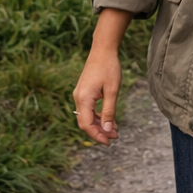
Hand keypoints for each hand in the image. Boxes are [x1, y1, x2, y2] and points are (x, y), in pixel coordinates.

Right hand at [73, 8, 130, 143]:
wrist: (103, 50)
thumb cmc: (109, 68)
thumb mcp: (112, 90)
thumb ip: (109, 111)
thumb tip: (108, 130)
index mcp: (84, 98)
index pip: (86, 124)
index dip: (97, 135)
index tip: (109, 142)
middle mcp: (78, 98)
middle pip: (85, 122)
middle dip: (99, 132)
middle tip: (114, 137)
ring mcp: (80, 94)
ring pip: (87, 116)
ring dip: (99, 125)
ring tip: (114, 130)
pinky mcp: (84, 91)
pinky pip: (88, 109)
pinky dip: (97, 116)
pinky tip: (109, 119)